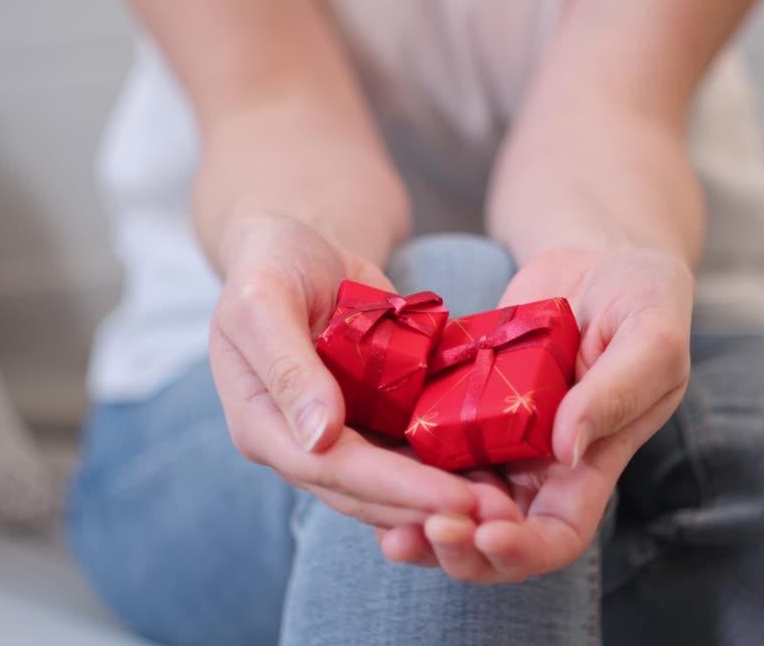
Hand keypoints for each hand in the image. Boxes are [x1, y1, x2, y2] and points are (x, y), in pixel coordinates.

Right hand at [209, 214, 478, 526]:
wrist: (298, 247)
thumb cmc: (270, 263)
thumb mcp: (263, 299)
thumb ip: (286, 366)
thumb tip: (317, 437)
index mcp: (261, 425)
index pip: (330, 470)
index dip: (394, 489)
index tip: (454, 501)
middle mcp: (298, 443)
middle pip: (366, 492)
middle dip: (430, 506)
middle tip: (496, 515)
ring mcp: (337, 435)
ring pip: (392, 482)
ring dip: (444, 496)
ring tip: (502, 505)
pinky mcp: (371, 419)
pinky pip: (410, 450)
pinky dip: (448, 463)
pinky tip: (493, 470)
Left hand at [377, 248, 693, 579]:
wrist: (597, 260)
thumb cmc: (643, 299)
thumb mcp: (650, 337)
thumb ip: (618, 390)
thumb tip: (569, 446)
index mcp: (590, 465)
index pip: (558, 536)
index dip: (523, 550)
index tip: (487, 536)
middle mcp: (537, 466)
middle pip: (492, 537)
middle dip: (456, 548)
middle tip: (416, 534)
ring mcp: (494, 438)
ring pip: (450, 502)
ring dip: (417, 521)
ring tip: (382, 525)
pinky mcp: (459, 404)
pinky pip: (424, 447)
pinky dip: (396, 464)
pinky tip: (362, 461)